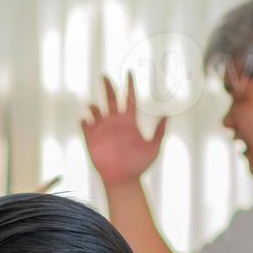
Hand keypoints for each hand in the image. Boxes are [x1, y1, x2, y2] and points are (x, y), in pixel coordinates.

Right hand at [82, 73, 166, 187]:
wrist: (123, 179)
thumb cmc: (139, 165)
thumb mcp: (154, 147)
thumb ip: (160, 131)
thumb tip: (168, 115)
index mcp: (129, 122)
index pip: (129, 98)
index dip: (129, 85)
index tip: (129, 72)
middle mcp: (115, 122)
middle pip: (110, 98)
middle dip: (107, 87)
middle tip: (104, 76)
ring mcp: (102, 129)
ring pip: (95, 110)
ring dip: (94, 106)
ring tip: (94, 108)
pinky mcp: (91, 138)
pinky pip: (85, 124)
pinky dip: (84, 120)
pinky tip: (86, 120)